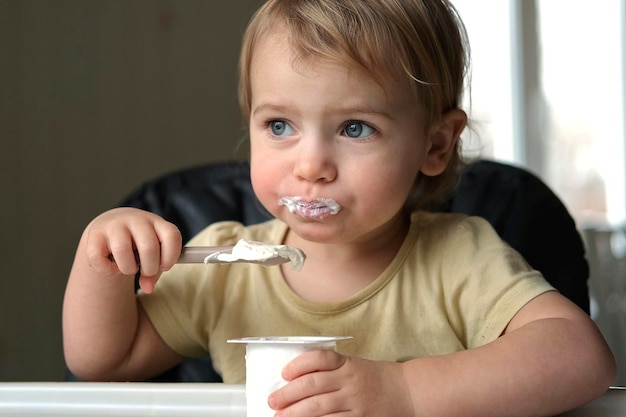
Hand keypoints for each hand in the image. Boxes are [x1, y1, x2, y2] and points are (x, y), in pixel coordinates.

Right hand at [83, 207, 181, 292]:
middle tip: (146, 271)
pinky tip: (113, 267)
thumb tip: (148, 288)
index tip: (165, 266)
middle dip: (150, 268)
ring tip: (129, 267)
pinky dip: (107, 270)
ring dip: (128, 268)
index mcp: (156, 222)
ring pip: (122, 250)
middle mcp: (136, 219)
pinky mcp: (95, 235)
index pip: (172, 236)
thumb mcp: (152, 254)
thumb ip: (155, 271)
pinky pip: (99, 258)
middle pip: (149, 247)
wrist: (110, 228)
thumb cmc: (137, 244)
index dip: (171, 256)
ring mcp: (114, 225)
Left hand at [268, 350, 413, 416]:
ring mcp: (355, 403)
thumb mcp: (355, 366)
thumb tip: (295, 380)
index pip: (319, 359)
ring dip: (295, 414)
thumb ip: (331, 370)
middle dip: (287, 395)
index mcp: (348, 364)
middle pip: (313, 386)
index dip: (298, 365)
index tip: (284, 373)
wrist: (408, 392)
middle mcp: (350, 382)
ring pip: (318, 408)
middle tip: (272, 401)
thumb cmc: (376, 378)